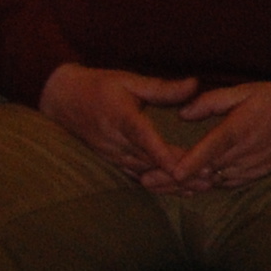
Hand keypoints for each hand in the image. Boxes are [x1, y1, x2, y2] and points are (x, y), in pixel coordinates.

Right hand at [37, 62, 199, 187]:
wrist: (61, 100)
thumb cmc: (97, 86)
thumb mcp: (128, 80)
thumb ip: (162, 87)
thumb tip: (194, 84)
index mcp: (121, 118)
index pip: (144, 138)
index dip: (163, 153)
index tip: (182, 165)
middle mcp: (115, 140)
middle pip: (150, 161)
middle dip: (178, 172)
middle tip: (209, 177)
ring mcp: (112, 154)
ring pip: (145, 173)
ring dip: (171, 182)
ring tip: (201, 187)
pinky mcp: (112, 161)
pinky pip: (136, 177)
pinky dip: (158, 184)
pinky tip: (180, 190)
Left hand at [166, 80, 270, 191]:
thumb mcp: (245, 92)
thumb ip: (211, 101)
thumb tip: (182, 114)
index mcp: (240, 129)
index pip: (213, 148)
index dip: (193, 161)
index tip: (174, 172)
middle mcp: (244, 152)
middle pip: (206, 170)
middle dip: (175, 177)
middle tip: (145, 180)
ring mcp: (250, 166)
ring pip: (213, 181)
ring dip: (184, 186)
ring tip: (155, 187)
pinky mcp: (254, 174)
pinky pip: (225, 185)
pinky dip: (204, 188)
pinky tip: (183, 189)